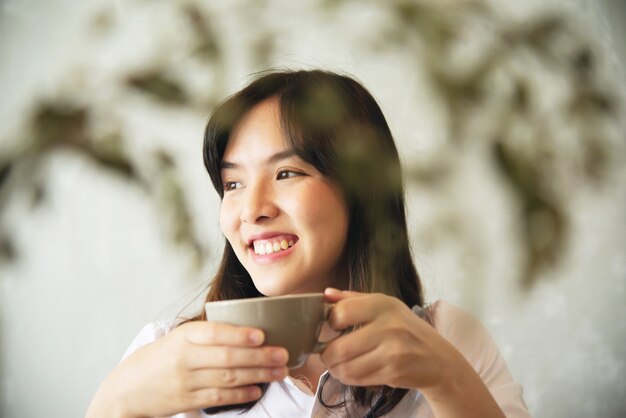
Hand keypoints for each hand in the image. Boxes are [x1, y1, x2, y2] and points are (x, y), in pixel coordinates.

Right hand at [86, 321, 288, 417]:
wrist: (127, 389)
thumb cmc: (161, 357)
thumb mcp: (179, 337)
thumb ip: (208, 334)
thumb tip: (249, 329)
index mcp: (184, 336)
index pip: (214, 332)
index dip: (239, 334)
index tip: (262, 335)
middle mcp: (184, 358)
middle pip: (227, 357)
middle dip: (259, 357)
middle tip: (283, 354)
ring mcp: (186, 382)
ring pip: (228, 378)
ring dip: (258, 375)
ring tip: (280, 372)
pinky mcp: (187, 401)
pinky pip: (218, 398)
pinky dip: (241, 395)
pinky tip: (258, 389)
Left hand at [320, 288, 464, 391]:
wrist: (438, 358)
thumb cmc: (406, 328)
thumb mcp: (384, 305)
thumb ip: (353, 299)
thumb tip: (326, 294)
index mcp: (383, 304)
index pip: (341, 312)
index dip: (330, 322)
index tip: (332, 327)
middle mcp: (389, 326)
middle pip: (339, 347)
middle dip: (326, 354)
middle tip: (327, 354)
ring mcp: (393, 352)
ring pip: (347, 368)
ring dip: (335, 369)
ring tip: (337, 364)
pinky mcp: (394, 373)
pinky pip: (358, 380)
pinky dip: (348, 378)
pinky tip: (351, 372)